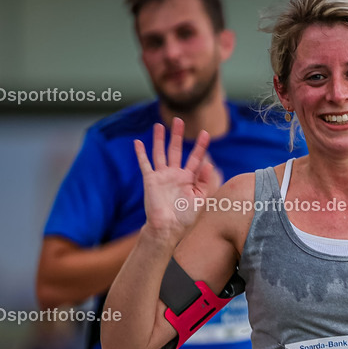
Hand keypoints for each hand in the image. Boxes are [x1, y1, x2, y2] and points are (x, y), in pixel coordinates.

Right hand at [133, 118, 219, 238]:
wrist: (168, 228)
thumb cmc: (186, 217)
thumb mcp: (201, 199)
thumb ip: (205, 181)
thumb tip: (209, 164)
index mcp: (189, 179)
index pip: (195, 158)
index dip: (200, 146)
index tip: (205, 133)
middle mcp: (175, 175)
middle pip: (176, 150)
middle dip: (177, 135)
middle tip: (179, 120)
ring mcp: (162, 176)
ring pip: (160, 153)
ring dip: (160, 139)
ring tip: (159, 125)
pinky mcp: (150, 180)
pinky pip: (144, 164)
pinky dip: (140, 153)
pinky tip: (138, 142)